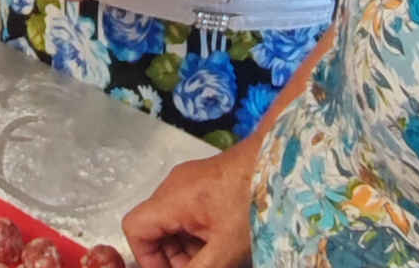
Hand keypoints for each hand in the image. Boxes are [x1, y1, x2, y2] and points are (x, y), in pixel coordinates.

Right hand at [122, 143, 257, 267]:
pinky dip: (199, 231)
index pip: (135, 228)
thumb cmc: (257, 199)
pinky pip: (189, 210)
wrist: (283, 161)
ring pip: (173, 221)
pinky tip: (224, 240)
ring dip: (188, 245)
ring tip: (217, 255)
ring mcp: (190, 181)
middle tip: (200, 266)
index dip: (146, 257)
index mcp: (172, 198)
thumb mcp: (226, 248)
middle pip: (154, 227)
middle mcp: (175, 186)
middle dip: (173, 255)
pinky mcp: (206, 181)